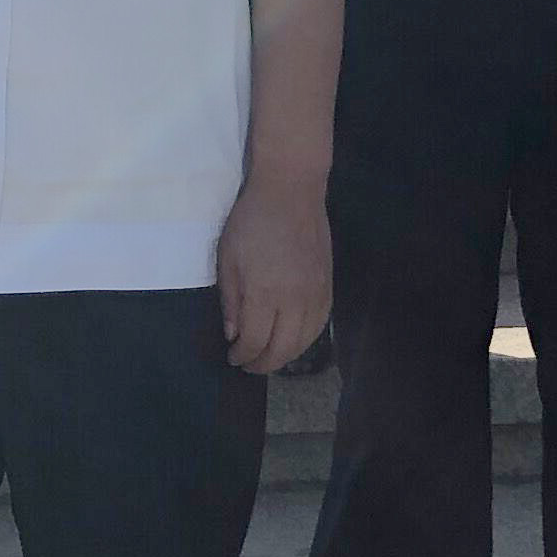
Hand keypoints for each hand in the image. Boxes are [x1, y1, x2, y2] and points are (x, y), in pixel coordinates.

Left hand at [217, 180, 330, 372]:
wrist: (292, 191)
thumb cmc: (252, 221)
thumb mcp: (228, 258)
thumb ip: (231, 300)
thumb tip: (234, 335)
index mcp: (264, 292)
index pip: (254, 341)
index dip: (242, 355)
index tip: (231, 356)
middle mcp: (294, 300)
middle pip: (282, 348)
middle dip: (262, 364)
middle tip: (248, 365)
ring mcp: (316, 294)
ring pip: (304, 341)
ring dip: (285, 356)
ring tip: (269, 357)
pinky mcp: (329, 286)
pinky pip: (321, 325)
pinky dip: (306, 340)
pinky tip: (294, 341)